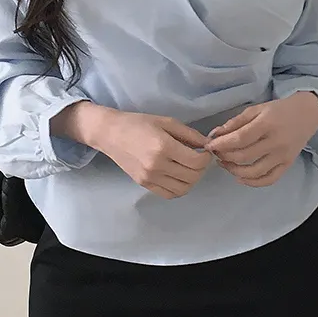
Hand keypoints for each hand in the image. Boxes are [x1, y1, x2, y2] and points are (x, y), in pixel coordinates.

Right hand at [98, 111, 212, 200]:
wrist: (110, 134)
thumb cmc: (138, 123)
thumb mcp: (166, 122)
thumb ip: (190, 134)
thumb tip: (207, 145)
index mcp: (164, 146)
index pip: (196, 161)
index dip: (206, 157)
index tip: (204, 151)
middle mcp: (157, 165)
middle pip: (193, 176)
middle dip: (201, 168)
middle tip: (198, 159)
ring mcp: (150, 178)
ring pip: (184, 189)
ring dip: (192, 180)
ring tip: (189, 168)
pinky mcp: (144, 184)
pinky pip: (170, 194)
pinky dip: (179, 188)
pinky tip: (178, 177)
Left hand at [204, 93, 317, 187]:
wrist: (306, 114)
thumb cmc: (278, 110)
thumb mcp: (256, 109)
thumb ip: (235, 122)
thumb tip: (215, 135)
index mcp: (267, 124)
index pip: (240, 139)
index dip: (221, 144)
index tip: (209, 145)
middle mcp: (276, 142)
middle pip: (244, 156)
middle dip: (225, 156)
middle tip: (215, 153)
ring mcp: (283, 156)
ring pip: (255, 171)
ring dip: (234, 171)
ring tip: (224, 164)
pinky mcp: (287, 165)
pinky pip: (269, 179)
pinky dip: (253, 182)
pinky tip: (240, 178)